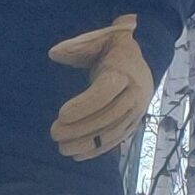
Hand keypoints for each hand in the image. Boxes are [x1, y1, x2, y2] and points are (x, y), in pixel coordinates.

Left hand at [47, 13, 153, 159]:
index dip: (84, 104)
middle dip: (81, 128)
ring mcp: (137, 111)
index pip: (106, 90)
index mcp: (126, 71)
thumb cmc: (113, 49)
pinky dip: (97, 149)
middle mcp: (135, 93)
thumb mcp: (99, 39)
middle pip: (109, 116)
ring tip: (62, 148)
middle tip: (54, 134)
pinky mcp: (134, 124)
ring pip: (113, 131)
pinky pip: (117, 140)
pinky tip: (77, 155)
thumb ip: (77, 46)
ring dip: (87, 143)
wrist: (140, 62)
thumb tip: (54, 53)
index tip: (61, 114)